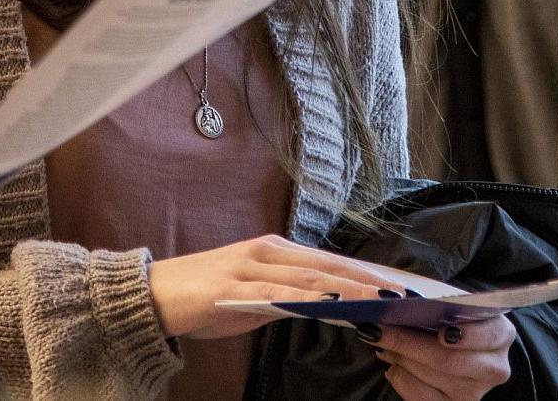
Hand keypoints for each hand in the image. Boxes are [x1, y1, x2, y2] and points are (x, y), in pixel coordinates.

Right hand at [147, 234, 407, 339]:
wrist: (154, 295)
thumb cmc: (205, 297)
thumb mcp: (253, 297)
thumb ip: (288, 298)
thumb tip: (328, 308)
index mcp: (274, 250)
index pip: (329, 261)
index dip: (365, 272)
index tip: (398, 283)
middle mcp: (267, 250)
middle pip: (327, 265)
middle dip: (367, 278)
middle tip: (402, 291)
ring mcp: (251, 265)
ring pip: (309, 276)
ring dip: (347, 286)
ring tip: (379, 297)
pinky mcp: (235, 283)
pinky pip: (277, 291)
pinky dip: (306, 296)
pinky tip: (329, 302)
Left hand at [363, 317, 515, 399]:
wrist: (459, 346)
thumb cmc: (453, 318)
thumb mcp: (452, 304)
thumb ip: (437, 302)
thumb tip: (396, 298)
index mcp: (501, 334)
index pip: (489, 334)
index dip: (467, 335)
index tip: (443, 332)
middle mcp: (494, 368)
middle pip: (450, 360)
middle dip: (409, 343)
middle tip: (379, 329)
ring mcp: (474, 392)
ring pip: (432, 376)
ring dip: (401, 357)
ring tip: (381, 341)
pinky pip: (422, 397)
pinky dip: (402, 378)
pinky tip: (393, 365)